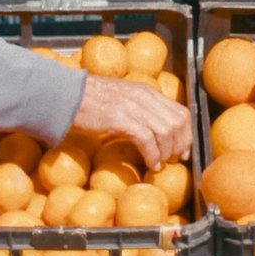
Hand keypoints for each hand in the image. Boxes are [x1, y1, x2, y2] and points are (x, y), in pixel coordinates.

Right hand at [70, 74, 191, 170]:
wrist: (68, 95)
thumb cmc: (92, 101)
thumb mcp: (123, 99)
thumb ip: (140, 109)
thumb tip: (156, 131)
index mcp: (147, 92)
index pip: (181, 112)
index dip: (187, 134)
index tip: (183, 151)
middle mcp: (144, 96)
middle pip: (177, 123)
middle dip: (180, 145)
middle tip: (173, 159)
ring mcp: (132, 106)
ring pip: (165, 131)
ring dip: (166, 152)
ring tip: (159, 163)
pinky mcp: (119, 117)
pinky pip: (146, 138)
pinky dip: (152, 154)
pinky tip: (150, 163)